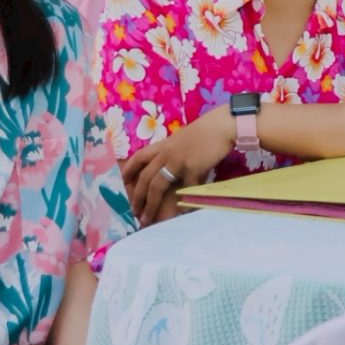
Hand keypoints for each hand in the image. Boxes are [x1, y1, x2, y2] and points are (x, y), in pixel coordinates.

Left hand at [121, 107, 234, 223]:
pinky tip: (177, 214)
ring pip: (157, 186)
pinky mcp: (191, 169)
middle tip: (133, 211)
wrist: (222, 125)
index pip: (139, 157)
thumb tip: (170, 165)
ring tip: (146, 218)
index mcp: (163, 145)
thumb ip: (174, 150)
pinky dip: (180, 204)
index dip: (128, 170)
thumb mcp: (183, 138)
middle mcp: (166, 153)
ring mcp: (177, 162)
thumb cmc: (207, 130)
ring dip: (150, 205)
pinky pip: (183, 190)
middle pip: (145, 177)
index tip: (122, 183)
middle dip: (137, 196)